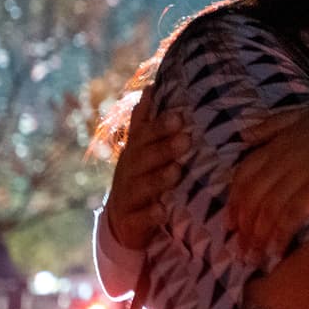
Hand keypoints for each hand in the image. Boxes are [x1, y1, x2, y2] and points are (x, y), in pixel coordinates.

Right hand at [107, 88, 187, 248]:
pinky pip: (139, 218)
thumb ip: (146, 121)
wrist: (122, 220)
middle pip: (142, 158)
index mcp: (134, 152)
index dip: (158, 125)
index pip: (144, 135)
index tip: (179, 115)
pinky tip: (162, 210)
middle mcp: (128, 172)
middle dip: (162, 148)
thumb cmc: (141, 176)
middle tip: (185, 139)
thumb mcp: (141, 149)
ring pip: (140, 187)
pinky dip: (150, 215)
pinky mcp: (130, 222)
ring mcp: (128, 196)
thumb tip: (152, 86)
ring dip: (157, 179)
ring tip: (176, 172)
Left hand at [228, 99, 308, 259]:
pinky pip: (292, 214)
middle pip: (253, 196)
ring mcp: (304, 171)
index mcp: (280, 140)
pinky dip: (280, 234)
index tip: (232, 223)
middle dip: (244, 226)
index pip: (244, 173)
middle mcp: (286, 156)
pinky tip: (277, 251)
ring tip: (255, 257)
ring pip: (269, 208)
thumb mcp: (306, 113)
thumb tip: (243, 137)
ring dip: (258, 236)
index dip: (234, 201)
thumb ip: (273, 124)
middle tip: (241, 249)